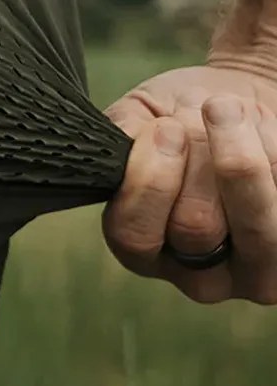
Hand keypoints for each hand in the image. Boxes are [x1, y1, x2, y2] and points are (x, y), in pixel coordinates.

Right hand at [102, 60, 276, 304]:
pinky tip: (260, 134)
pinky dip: (274, 157)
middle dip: (197, 162)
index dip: (149, 181)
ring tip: (229, 111)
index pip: (135, 236)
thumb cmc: (179, 118)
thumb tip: (134, 145)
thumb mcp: (137, 118)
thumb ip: (124, 136)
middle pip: (195, 227)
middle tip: (197, 117)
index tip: (164, 128)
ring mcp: (259, 270)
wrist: (233, 109)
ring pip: (258, 228)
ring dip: (242, 159)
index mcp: (146, 249)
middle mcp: (201, 275)